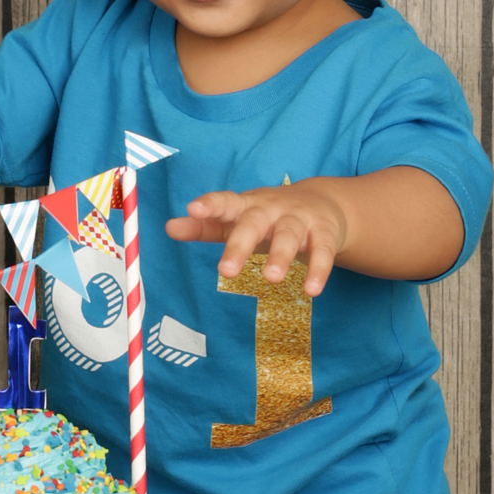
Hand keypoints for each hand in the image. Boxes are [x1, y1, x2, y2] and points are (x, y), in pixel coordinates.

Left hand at [164, 183, 351, 295]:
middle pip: (254, 223)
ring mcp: (299, 219)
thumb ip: (204, 226)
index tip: (194, 208)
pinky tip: (312, 291)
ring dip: (281, 256)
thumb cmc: (267, 216)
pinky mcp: (324, 233)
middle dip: (241, 245)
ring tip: (272, 279)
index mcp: (246, 206)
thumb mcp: (237, 219)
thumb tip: (169, 228)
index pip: (226, 202)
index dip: (210, 205)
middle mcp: (272, 209)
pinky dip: (318, 270)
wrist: (323, 202)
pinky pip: (323, 251)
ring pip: (289, 235)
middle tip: (225, 271)